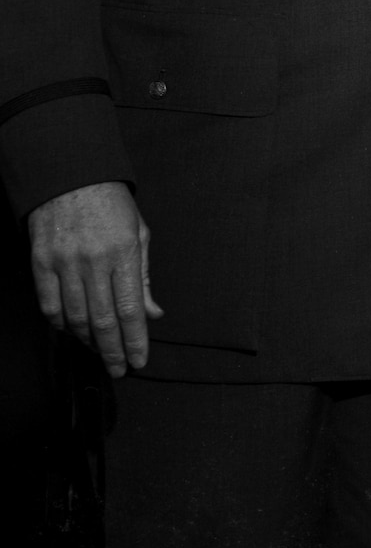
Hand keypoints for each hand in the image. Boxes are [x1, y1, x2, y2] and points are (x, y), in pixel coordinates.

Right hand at [28, 182, 161, 377]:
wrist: (70, 178)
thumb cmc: (110, 204)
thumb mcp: (139, 234)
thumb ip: (143, 278)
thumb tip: (153, 313)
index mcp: (124, 253)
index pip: (131, 308)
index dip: (135, 340)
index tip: (139, 360)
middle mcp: (93, 261)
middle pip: (103, 320)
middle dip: (113, 350)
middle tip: (119, 369)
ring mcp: (64, 263)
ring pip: (75, 317)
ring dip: (89, 341)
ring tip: (101, 352)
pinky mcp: (41, 264)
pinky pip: (49, 305)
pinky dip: (61, 325)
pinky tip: (73, 332)